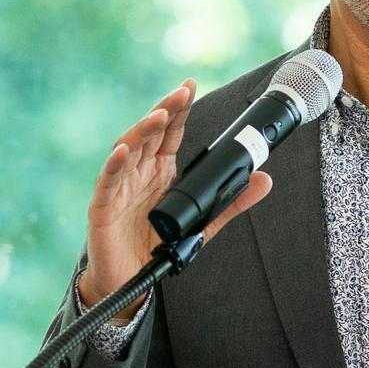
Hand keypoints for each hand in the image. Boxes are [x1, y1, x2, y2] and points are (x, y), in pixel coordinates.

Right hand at [79, 79, 272, 312]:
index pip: (169, 132)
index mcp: (159, 171)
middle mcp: (139, 172)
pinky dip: (114, 165)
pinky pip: (108, 182)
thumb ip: (231, 202)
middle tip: (182, 93)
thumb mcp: (202, 223)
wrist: (128, 281)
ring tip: (160, 116)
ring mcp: (119, 187)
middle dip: (165, 110)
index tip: (190, 85)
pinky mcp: (103, 207)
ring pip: (128, 150)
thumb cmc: (157, 246)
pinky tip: (124, 152)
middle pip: (149, 133)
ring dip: (143, 130)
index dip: (179, 109)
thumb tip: (265, 180)